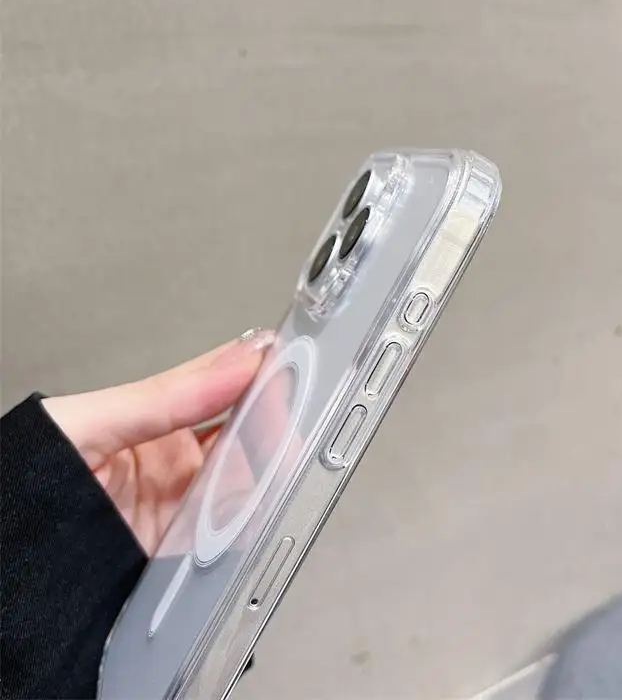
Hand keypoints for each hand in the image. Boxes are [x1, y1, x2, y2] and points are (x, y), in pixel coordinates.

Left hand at [42, 329, 273, 555]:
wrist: (2, 557)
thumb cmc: (26, 474)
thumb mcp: (91, 422)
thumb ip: (166, 396)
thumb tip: (236, 360)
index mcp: (158, 419)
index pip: (223, 391)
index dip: (257, 379)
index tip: (288, 372)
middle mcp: (176, 460)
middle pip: (243, 439)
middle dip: (272, 429)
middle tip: (296, 423)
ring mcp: (179, 505)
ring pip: (242, 484)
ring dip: (267, 474)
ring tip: (285, 463)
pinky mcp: (177, 551)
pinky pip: (225, 535)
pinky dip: (247, 523)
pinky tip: (259, 508)